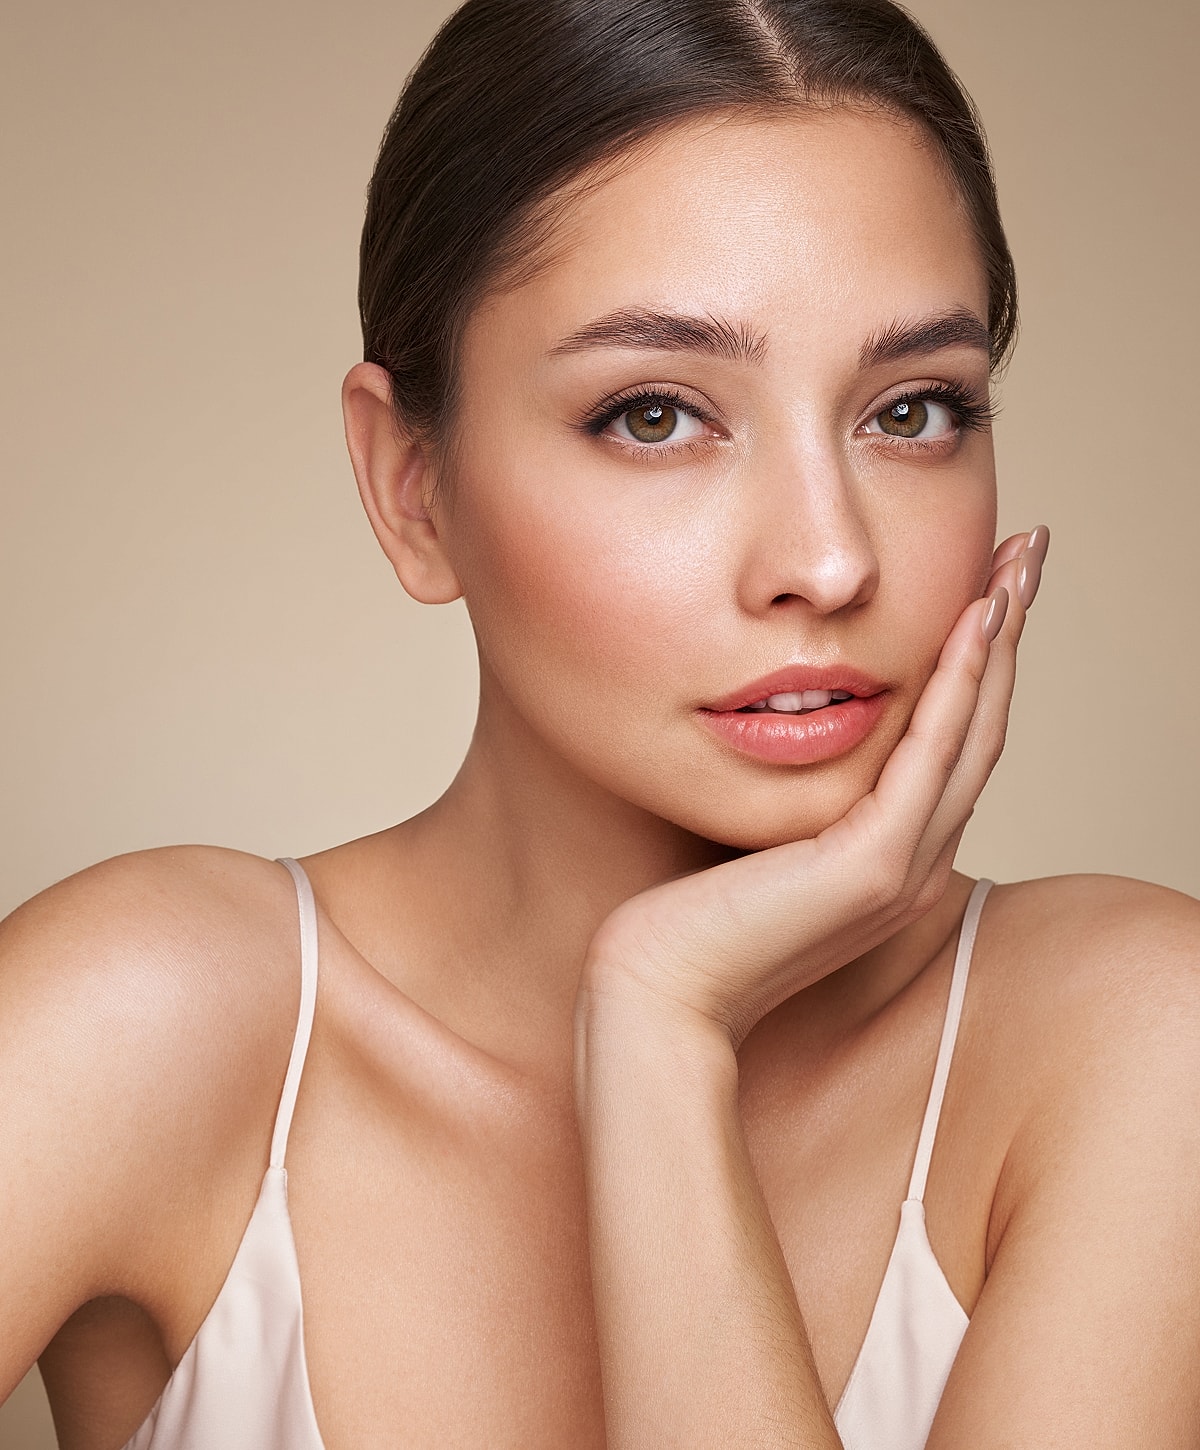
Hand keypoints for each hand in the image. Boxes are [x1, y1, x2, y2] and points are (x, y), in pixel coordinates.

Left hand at [579, 526, 1048, 1046]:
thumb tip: (782, 722)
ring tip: (1017, 566)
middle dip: (1008, 635)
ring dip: (1001, 645)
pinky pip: (930, 759)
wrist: (660, 992)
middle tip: (1026, 553)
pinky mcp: (873, 868)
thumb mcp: (757, 837)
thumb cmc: (691, 918)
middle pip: (982, 728)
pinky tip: (974, 623)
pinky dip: (959, 687)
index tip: (987, 586)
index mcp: (891, 855)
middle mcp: (914, 861)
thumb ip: (794, 795)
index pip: (952, 743)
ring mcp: (902, 868)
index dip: (979, 663)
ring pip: (973, 735)